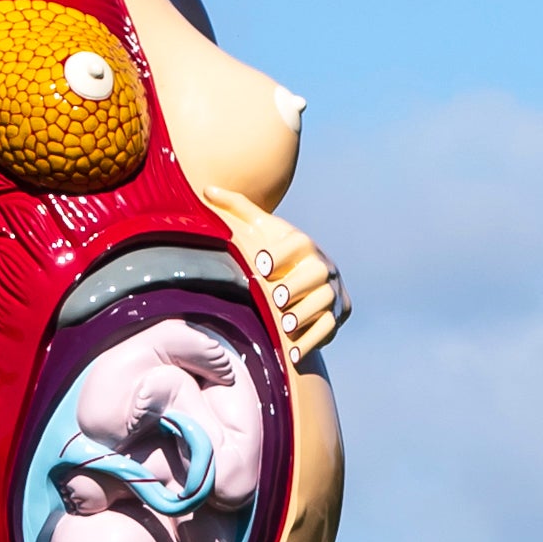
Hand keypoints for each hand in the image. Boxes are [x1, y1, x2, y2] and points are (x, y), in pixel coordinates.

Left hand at [209, 194, 347, 359]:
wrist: (305, 281)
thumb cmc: (273, 254)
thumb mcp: (257, 231)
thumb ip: (236, 209)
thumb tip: (206, 189)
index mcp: (301, 244)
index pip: (296, 244)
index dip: (280, 253)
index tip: (261, 263)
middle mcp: (322, 266)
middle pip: (315, 275)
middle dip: (298, 287)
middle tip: (278, 299)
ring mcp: (331, 292)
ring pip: (324, 303)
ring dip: (306, 316)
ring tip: (287, 326)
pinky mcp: (336, 316)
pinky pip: (328, 329)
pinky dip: (312, 342)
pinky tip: (293, 352)